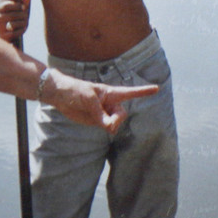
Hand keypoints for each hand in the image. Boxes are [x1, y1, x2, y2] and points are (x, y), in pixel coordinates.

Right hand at [0, 0, 30, 41]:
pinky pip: (13, 33)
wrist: (6, 29)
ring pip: (13, 25)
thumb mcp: (19, 8)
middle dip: (22, 15)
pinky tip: (24, 28)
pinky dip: (21, 30)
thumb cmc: (15, 15)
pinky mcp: (2, 36)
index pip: (7, 6)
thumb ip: (24, 2)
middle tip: (27, 16)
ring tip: (26, 22)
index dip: (17, 6)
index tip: (24, 7)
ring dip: (22, 23)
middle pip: (12, 16)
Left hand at [44, 69, 158, 132]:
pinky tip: (102, 125)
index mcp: (110, 92)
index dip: (144, 91)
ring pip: (116, 122)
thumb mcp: (88, 100)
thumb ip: (100, 114)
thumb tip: (110, 128)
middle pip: (122, 114)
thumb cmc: (75, 90)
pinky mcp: (97, 121)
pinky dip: (108, 128)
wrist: (60, 96)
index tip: (157, 88)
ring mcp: (104, 112)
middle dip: (118, 120)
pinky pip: (108, 127)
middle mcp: (109, 103)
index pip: (130, 92)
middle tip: (109, 124)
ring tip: (102, 122)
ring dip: (112, 125)